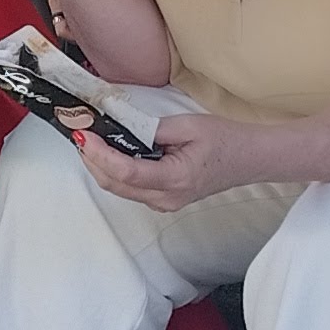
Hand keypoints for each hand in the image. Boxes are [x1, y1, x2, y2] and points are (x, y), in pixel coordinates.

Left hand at [68, 109, 236, 209]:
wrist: (250, 159)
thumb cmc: (225, 140)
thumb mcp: (188, 126)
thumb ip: (152, 129)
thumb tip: (120, 127)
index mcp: (174, 179)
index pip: (125, 171)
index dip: (98, 154)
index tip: (83, 135)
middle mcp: (165, 198)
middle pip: (114, 184)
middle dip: (91, 160)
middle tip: (79, 133)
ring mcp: (164, 203)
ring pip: (119, 189)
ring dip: (99, 166)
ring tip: (89, 140)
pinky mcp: (163, 199)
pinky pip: (130, 189)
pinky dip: (114, 171)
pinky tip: (108, 151)